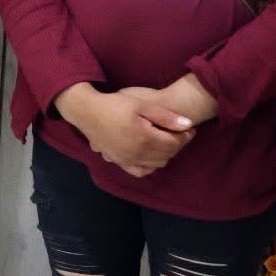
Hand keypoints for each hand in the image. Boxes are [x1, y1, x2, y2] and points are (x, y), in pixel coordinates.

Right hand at [56, 84, 193, 177]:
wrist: (86, 111)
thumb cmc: (114, 104)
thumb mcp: (141, 105)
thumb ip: (166, 116)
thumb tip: (189, 125)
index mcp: (145, 138)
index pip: (175, 143)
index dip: (186, 136)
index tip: (188, 127)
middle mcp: (138, 154)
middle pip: (168, 155)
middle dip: (177, 144)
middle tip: (178, 132)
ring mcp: (127, 160)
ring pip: (157, 164)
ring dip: (165, 154)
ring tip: (164, 140)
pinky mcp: (119, 162)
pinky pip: (140, 171)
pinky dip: (149, 166)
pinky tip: (150, 154)